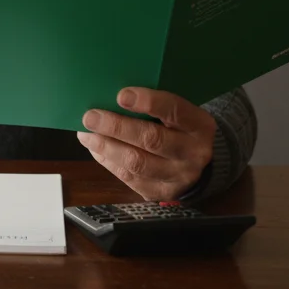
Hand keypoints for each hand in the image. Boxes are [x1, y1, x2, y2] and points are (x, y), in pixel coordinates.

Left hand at [77, 87, 215, 200]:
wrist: (202, 167)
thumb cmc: (181, 130)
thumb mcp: (180, 114)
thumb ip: (156, 106)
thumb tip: (113, 96)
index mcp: (200, 125)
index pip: (175, 111)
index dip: (148, 102)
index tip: (121, 95)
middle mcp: (193, 153)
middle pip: (151, 139)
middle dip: (117, 127)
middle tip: (90, 117)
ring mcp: (178, 176)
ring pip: (137, 162)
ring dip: (106, 147)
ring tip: (86, 134)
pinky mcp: (161, 193)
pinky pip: (130, 177)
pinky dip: (108, 161)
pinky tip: (96, 148)